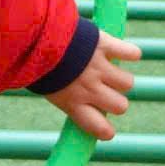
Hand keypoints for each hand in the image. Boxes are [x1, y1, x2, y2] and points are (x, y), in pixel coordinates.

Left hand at [44, 28, 142, 142]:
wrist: (32, 36)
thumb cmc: (34, 63)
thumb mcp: (45, 87)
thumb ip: (65, 96)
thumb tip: (76, 102)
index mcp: (73, 104)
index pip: (101, 129)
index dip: (106, 130)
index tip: (105, 127)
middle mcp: (90, 90)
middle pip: (121, 106)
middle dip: (115, 99)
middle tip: (104, 89)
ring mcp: (99, 68)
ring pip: (127, 82)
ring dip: (120, 77)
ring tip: (109, 68)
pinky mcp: (104, 46)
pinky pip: (131, 54)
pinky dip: (131, 53)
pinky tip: (121, 52)